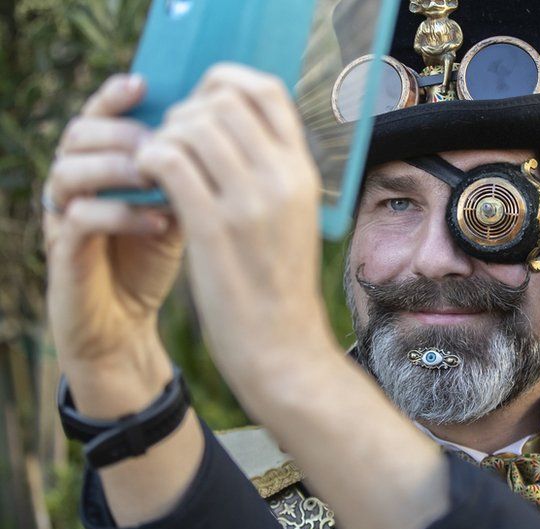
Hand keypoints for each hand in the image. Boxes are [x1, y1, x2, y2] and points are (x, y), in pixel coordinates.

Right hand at [44, 74, 181, 416]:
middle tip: (162, 142)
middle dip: (122, 133)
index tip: (147, 85)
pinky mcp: (63, 255)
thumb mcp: (176, 207)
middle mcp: (74, 185)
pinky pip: (79, 219)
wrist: (125, 327)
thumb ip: (188, 170)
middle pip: (79, 133)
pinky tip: (159, 220)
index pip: (98, 115)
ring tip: (161, 177)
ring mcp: (62, 218)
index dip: (116, 96)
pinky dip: (120, 214)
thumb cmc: (151, 259)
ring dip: (118, 168)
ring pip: (68, 170)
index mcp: (98, 166)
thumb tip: (229, 128)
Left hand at [136, 64, 333, 392]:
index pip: (265, 90)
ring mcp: (249, 202)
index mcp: (304, 172)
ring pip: (189, 126)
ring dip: (161, 138)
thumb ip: (272, 171)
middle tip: (171, 146)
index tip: (202, 106)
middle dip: (184, 112)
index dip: (224, 83)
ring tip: (156, 168)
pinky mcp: (213, 228)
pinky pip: (167, 163)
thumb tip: (230, 125)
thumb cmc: (278, 282)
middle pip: (221, 100)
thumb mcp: (294, 217)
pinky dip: (148, 162)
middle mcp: (282, 178)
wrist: (282, 346)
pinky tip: (147, 184)